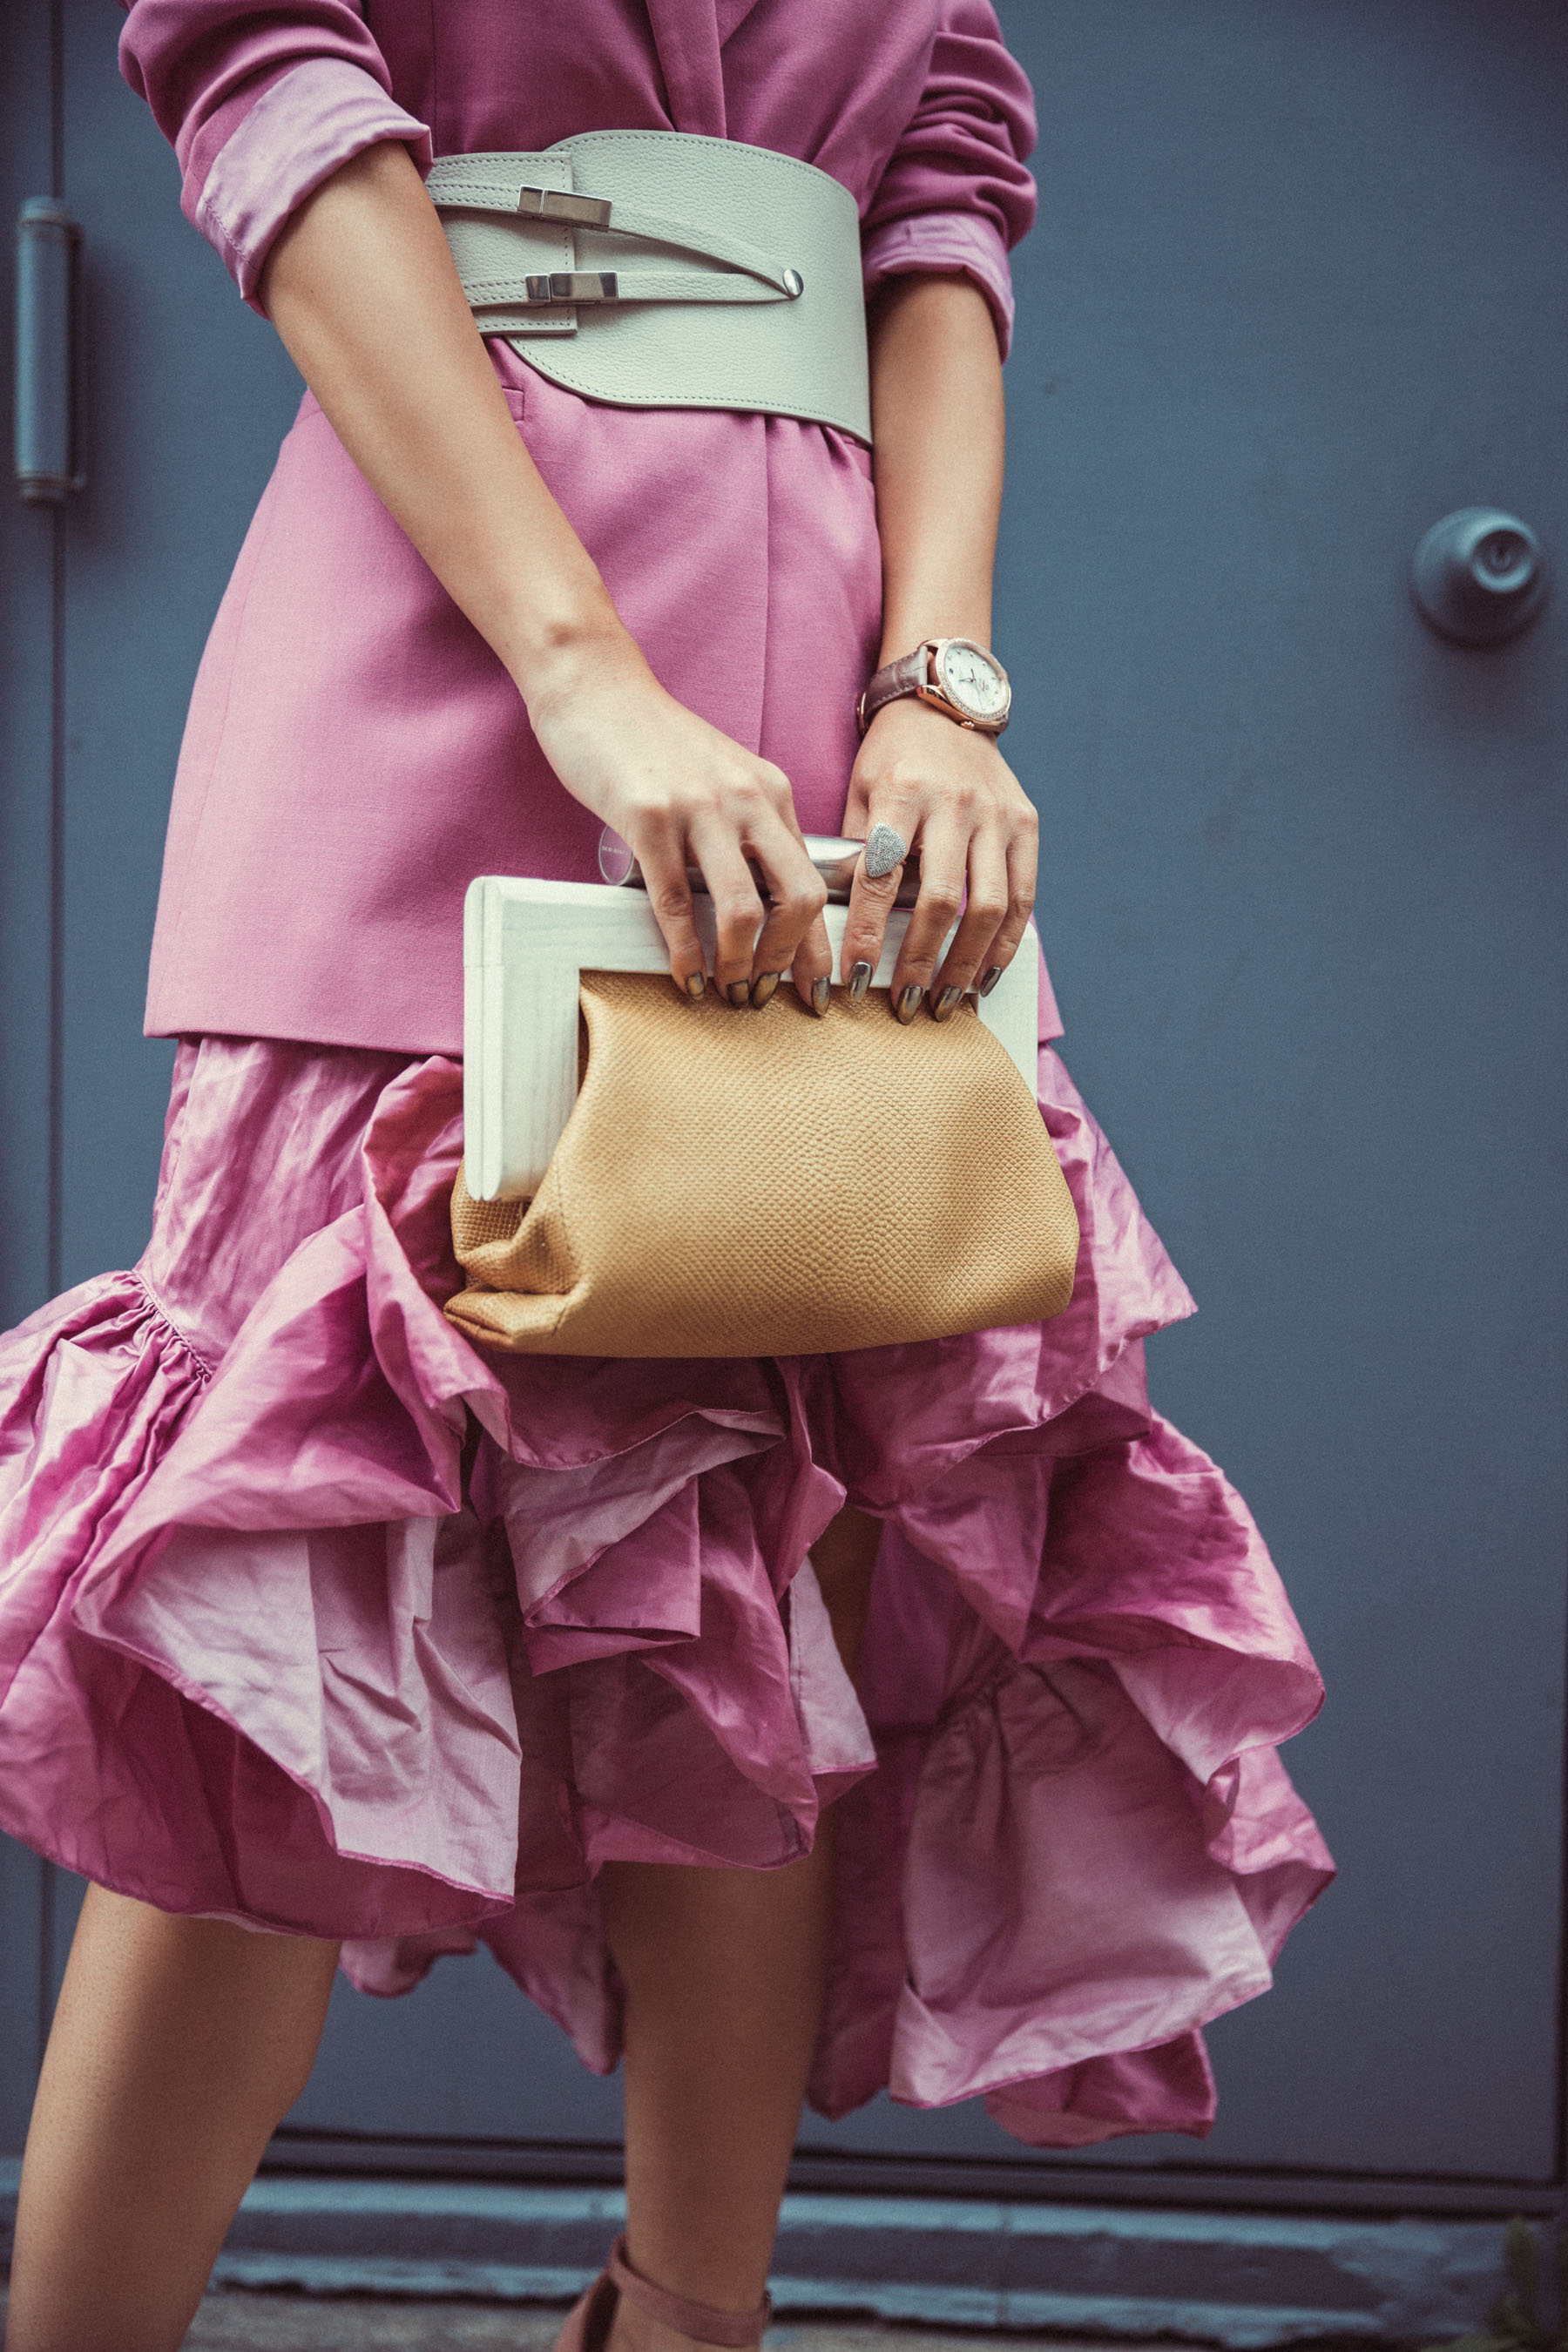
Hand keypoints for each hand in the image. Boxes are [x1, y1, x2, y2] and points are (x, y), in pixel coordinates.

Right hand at [526, 631, 830, 1009]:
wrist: (596, 687)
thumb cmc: (654, 741)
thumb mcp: (722, 777)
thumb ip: (746, 826)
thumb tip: (760, 899)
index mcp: (772, 793)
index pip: (816, 880)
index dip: (820, 944)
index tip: (814, 986)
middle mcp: (747, 800)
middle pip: (798, 899)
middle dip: (788, 960)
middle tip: (765, 994)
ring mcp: (698, 809)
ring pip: (742, 909)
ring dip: (737, 964)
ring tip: (725, 989)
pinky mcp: (648, 817)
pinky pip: (675, 900)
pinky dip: (685, 950)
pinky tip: (686, 974)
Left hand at [840, 697, 1037, 1020]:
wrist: (945, 702)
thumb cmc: (892, 755)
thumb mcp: (859, 789)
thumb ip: (855, 850)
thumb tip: (837, 924)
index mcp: (903, 792)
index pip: (881, 877)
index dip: (866, 934)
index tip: (854, 978)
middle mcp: (955, 803)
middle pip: (941, 900)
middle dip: (920, 961)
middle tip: (904, 1003)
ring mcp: (996, 815)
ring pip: (987, 906)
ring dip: (966, 963)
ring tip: (947, 1002)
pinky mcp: (1026, 824)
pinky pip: (1022, 896)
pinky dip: (1006, 942)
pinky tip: (987, 975)